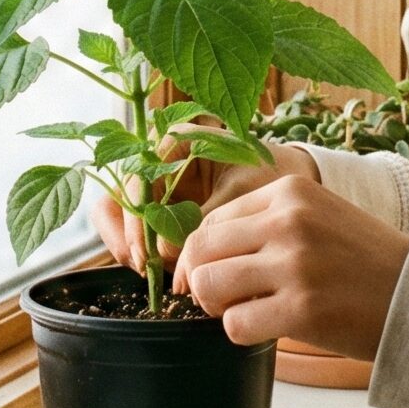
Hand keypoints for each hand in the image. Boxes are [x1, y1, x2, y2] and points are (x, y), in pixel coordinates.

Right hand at [90, 136, 319, 273]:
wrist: (287, 183)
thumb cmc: (271, 176)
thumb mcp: (243, 194)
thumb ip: (204, 218)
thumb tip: (161, 252)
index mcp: (179, 136)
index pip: (140, 173)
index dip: (138, 214)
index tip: (148, 251)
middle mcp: (160, 154)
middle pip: (121, 191)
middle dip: (126, 230)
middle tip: (142, 265)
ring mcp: (158, 180)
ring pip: (121, 209)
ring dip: (127, 240)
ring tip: (147, 271)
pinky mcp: (161, 204)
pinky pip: (137, 224)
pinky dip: (141, 247)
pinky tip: (155, 269)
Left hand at [175, 175, 408, 357]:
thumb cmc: (363, 260)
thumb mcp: (317, 215)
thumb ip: (266, 222)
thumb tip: (202, 254)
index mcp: (289, 191)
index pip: (211, 221)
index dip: (201, 255)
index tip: (208, 275)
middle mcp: (287, 220)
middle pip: (201, 251)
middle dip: (200, 281)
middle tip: (221, 300)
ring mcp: (294, 264)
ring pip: (209, 286)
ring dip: (219, 307)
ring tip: (247, 310)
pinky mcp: (301, 309)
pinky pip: (234, 324)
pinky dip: (242, 332)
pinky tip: (269, 327)